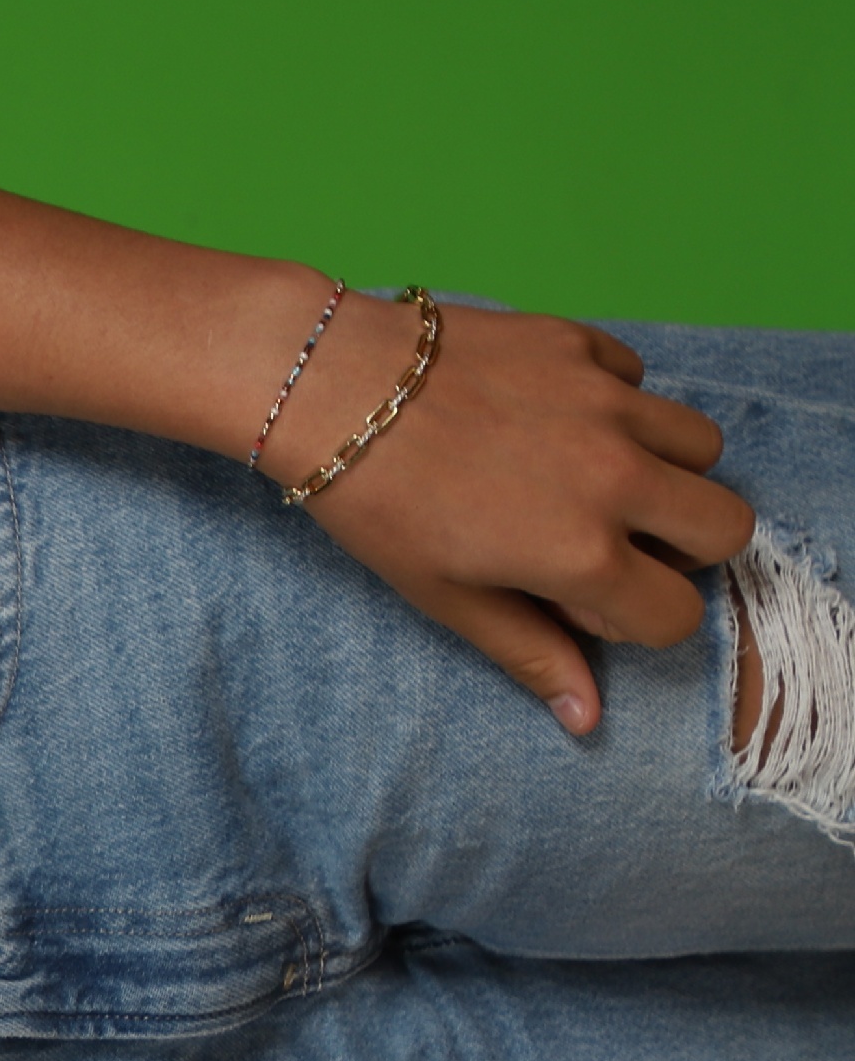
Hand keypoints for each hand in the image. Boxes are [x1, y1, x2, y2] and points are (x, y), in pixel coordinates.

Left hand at [292, 304, 753, 734]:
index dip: (634, 617)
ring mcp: (607, 402)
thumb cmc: (375, 504)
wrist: (330, 387)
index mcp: (581, 551)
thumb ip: (530, 652)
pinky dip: (617, 402)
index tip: (583, 599)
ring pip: (703, 445)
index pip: (679, 613)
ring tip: (589, 475)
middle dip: (684, 545)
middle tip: (617, 539)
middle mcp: (614, 475)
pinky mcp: (584, 342)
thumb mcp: (444, 596)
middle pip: (728, 525)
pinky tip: (548, 415)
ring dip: (666, 468)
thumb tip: (587, 717)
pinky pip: (642, 379)